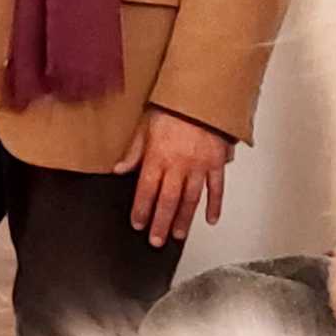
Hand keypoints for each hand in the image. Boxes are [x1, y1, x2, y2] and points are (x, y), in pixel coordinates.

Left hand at [114, 107, 232, 247]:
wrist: (201, 94)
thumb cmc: (172, 107)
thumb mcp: (145, 125)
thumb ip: (133, 151)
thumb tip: (119, 169)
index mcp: (158, 156)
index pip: (146, 190)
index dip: (141, 209)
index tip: (138, 223)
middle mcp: (178, 165)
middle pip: (168, 201)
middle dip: (160, 223)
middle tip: (156, 241)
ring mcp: (199, 166)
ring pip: (190, 200)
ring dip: (184, 220)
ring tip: (178, 235)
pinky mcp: (216, 163)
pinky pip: (216, 189)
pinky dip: (214, 205)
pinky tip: (210, 218)